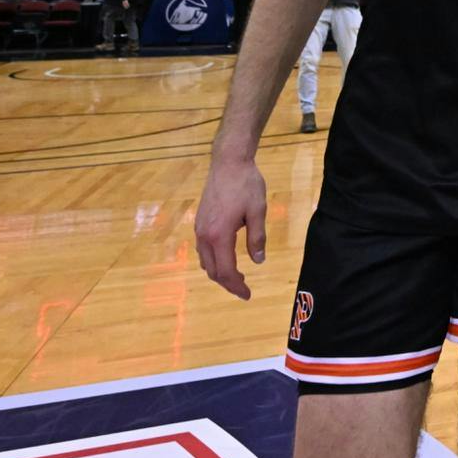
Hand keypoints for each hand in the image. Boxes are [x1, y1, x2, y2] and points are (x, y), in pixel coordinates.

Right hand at [195, 157, 269, 299]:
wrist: (228, 162)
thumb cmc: (246, 184)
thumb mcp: (258, 211)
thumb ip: (257, 238)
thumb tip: (258, 261)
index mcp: (219, 235)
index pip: (226, 271)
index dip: (236, 286)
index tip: (247, 295)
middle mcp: (204, 235)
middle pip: (212, 270)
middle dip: (227, 283)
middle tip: (243, 288)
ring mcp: (199, 228)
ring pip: (205, 261)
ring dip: (219, 272)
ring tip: (236, 276)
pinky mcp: (200, 221)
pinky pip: (203, 249)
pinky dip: (213, 260)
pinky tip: (226, 257)